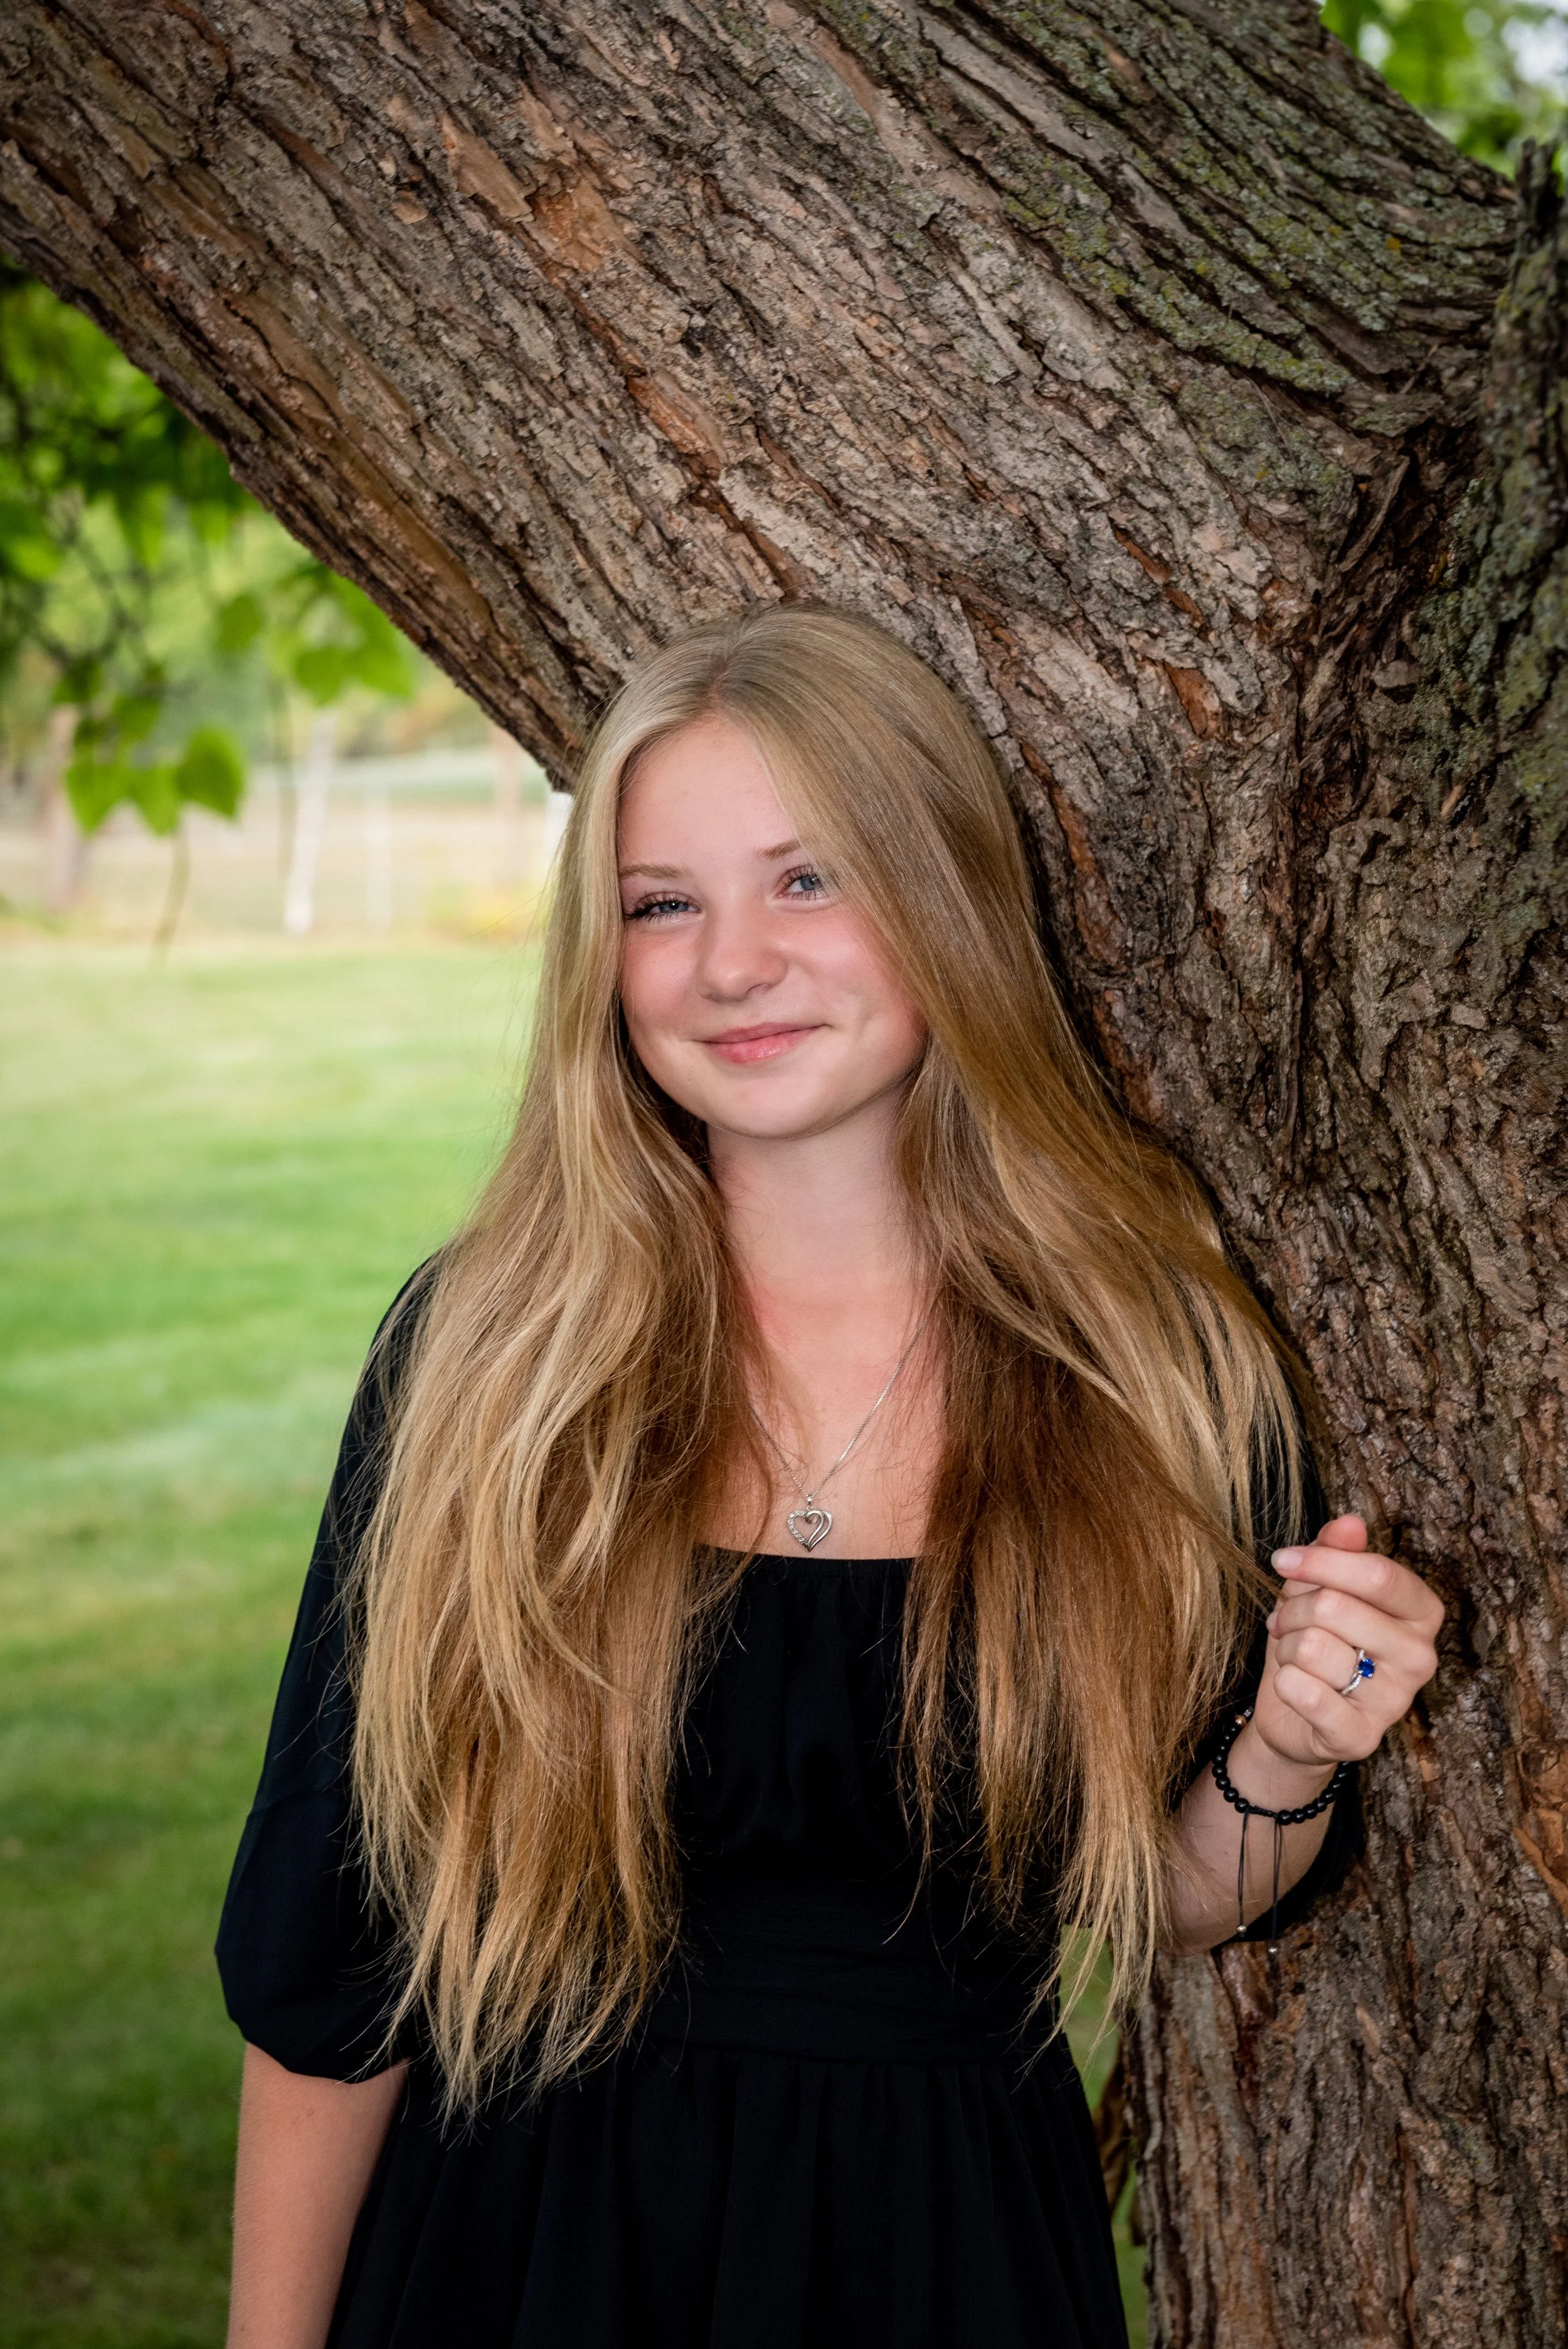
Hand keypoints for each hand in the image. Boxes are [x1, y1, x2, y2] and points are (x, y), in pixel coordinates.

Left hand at [1253, 1514, 1443, 1770]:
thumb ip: (1338, 1552)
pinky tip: (1293, 1686)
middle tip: (1286, 1622)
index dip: (1322, 1561)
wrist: (1294, 1714)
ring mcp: (1395, 1701)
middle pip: (1337, 1607)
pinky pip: (1308, 1693)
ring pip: (1313, 1646)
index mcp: (1420, 1613)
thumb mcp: (1319, 1588)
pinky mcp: (1362, 1738)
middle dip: (1294, 1609)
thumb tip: (1350, 1522)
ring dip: (1287, 1647)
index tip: (1283, 1560)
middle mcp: (1420, 1657)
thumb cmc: (1315, 1640)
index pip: (1379, 1574)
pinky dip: (1285, 1683)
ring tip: (1293, 1656)